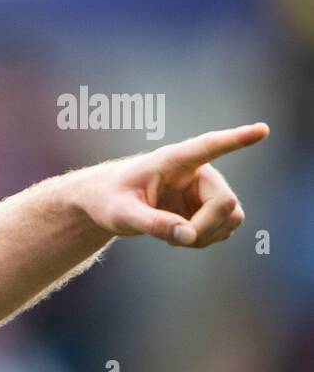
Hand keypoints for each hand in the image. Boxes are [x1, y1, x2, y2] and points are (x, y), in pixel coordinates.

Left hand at [76, 122, 267, 247]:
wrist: (109, 203)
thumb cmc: (110, 200)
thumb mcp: (122, 215)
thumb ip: (153, 224)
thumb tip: (189, 236)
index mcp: (173, 160)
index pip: (209, 146)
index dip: (236, 140)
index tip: (262, 130)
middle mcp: (197, 171)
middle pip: (226, 201)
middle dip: (205, 227)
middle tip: (174, 241)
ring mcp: (206, 189)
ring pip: (232, 217)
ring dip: (207, 235)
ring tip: (172, 238)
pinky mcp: (209, 206)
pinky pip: (225, 228)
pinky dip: (206, 240)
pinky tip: (179, 237)